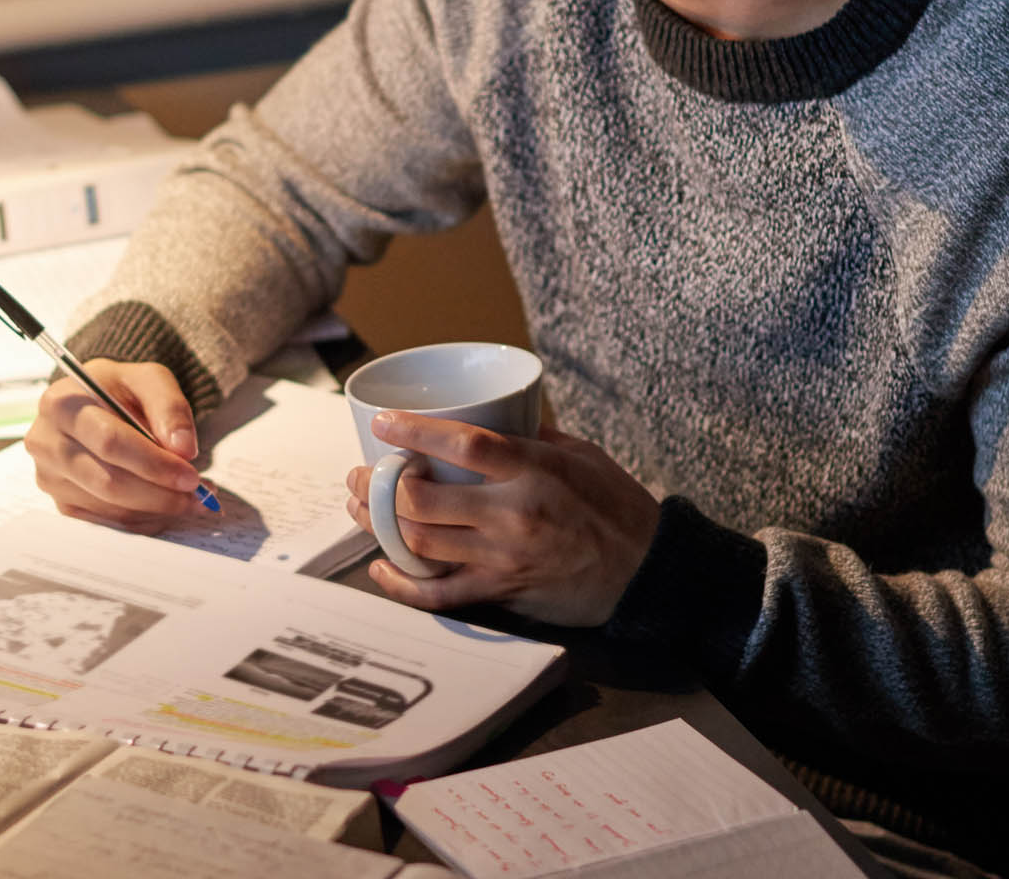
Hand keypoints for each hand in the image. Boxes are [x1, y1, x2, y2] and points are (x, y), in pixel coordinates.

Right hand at [22, 360, 205, 531]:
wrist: (97, 403)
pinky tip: (166, 506)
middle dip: (160, 493)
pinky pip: (108, 522)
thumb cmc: (120, 390)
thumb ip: (169, 407)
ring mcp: (50, 477)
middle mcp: (46, 442)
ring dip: (157, 509)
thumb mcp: (149, 380)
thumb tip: (183, 448)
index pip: (110, 442)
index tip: (191, 476)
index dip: (153, 463)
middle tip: (198, 496)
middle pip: (109, 482)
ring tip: (192, 499)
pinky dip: (144, 519)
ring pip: (111, 507)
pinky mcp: (62, 502)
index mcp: (61, 403)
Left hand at [344, 408, 660, 624]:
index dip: (416, 431)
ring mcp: (505, 557)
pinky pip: (440, 594)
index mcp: (534, 469)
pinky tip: (381, 568)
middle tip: (361, 474)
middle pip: (425, 498)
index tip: (383, 422)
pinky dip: (402, 584)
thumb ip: (533, 435)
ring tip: (360, 509)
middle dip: (379, 485)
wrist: (647, 570)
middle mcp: (514, 514)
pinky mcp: (503, 591)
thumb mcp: (581, 453)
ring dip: (379, 526)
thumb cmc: (618, 506)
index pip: (465, 444)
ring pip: (421, 543)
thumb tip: (493, 413)